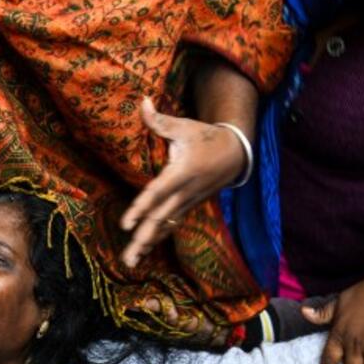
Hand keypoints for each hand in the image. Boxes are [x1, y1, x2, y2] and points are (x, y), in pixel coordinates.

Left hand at [119, 98, 246, 267]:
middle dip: (143, 238)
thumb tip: (142, 101)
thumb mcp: (185, 126)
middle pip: (161, 219)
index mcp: (181, 173)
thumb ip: (160, 120)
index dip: (141, 208)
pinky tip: (143, 252)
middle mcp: (184, 192)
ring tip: (131, 262)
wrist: (236, 153)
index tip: (126, 223)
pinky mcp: (189, 207)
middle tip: (127, 257)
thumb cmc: (206, 137)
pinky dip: (158, 239)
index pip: (157, 193)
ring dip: (148, 245)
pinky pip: (172, 226)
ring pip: (166, 227)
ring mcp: (188, 203)